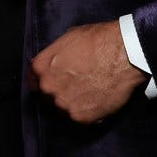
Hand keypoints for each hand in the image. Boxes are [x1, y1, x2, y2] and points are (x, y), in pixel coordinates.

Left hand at [27, 20, 148, 123]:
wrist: (124, 54)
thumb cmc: (99, 40)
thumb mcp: (68, 38)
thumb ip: (53, 55)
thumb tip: (50, 64)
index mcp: (41, 67)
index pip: (32, 81)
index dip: (42, 81)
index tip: (52, 81)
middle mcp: (48, 88)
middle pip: (47, 97)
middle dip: (58, 93)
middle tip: (75, 86)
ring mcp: (63, 104)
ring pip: (62, 109)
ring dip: (72, 103)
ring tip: (89, 92)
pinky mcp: (81, 117)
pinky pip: (79, 118)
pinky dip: (87, 111)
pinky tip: (97, 99)